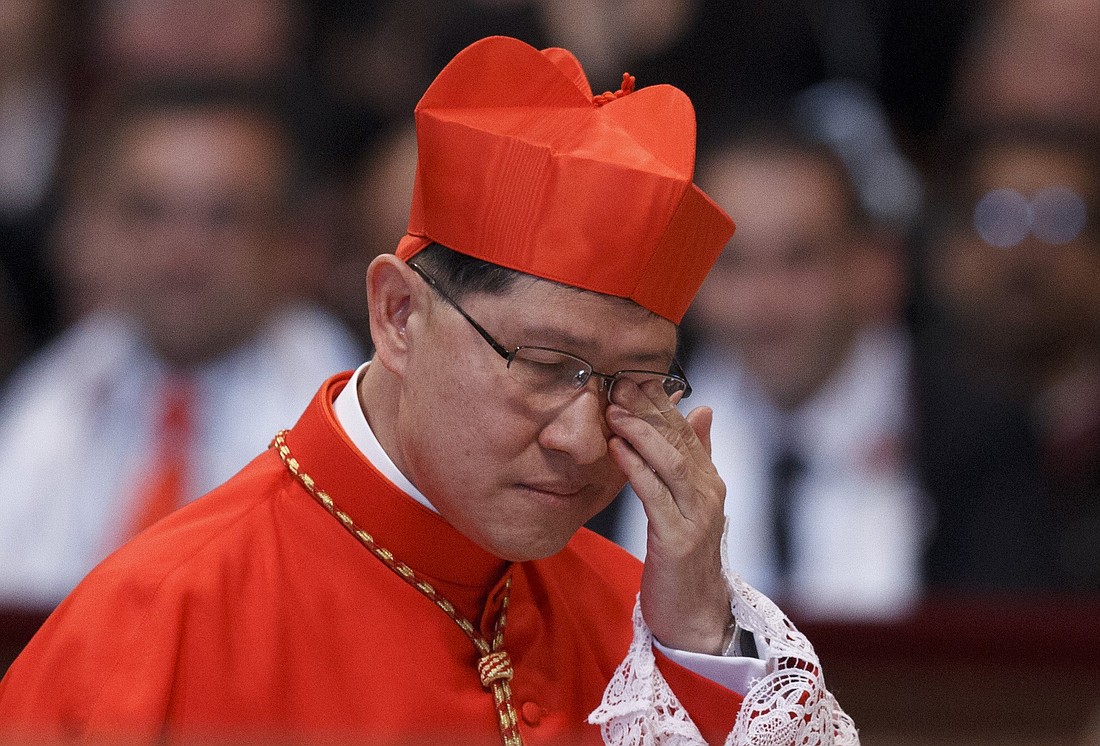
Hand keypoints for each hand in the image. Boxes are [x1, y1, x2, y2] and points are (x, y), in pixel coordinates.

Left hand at [605, 379, 731, 653]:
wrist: (694, 615)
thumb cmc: (684, 557)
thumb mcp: (689, 502)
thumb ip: (697, 456)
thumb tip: (703, 407)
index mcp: (709, 480)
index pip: (685, 428)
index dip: (659, 400)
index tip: (632, 374)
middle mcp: (709, 493)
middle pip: (678, 438)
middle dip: (648, 407)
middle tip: (618, 380)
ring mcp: (697, 516)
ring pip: (669, 461)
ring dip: (640, 432)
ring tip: (613, 409)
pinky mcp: (677, 540)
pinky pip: (654, 495)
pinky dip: (635, 468)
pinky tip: (616, 449)